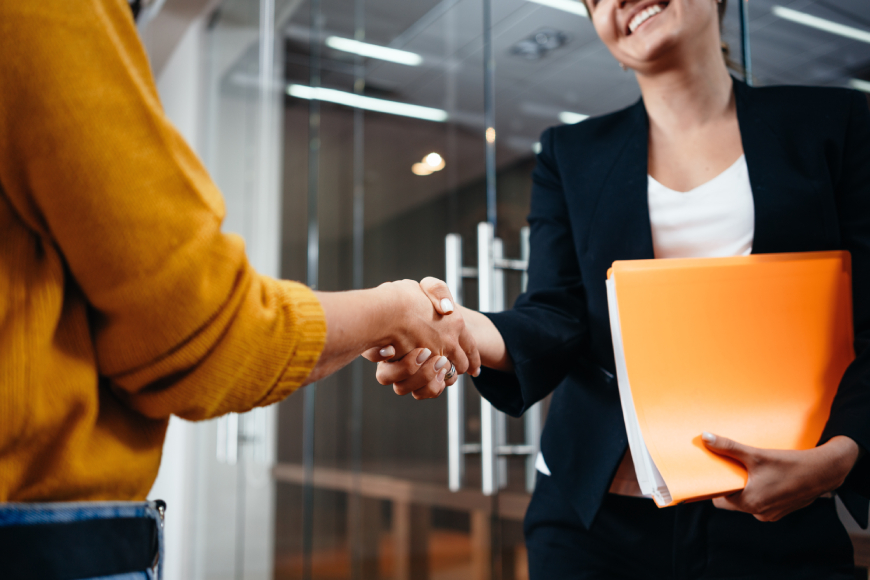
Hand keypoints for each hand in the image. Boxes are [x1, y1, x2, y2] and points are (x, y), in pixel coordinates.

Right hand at [363, 277, 480, 390]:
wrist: (384, 312)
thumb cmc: (401, 297)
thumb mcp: (426, 286)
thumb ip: (440, 292)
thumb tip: (448, 308)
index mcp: (455, 322)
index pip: (470, 346)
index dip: (473, 358)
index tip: (474, 368)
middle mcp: (449, 341)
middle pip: (461, 364)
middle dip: (459, 368)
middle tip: (456, 370)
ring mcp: (435, 355)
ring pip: (448, 375)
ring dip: (445, 376)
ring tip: (438, 374)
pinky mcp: (420, 367)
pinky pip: (432, 382)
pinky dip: (431, 383)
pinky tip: (424, 378)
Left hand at [702, 432, 859, 521]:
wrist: (824, 472)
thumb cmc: (791, 464)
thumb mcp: (756, 454)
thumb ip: (728, 447)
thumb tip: (706, 437)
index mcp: (750, 503)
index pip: (718, 500)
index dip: (714, 487)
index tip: (712, 475)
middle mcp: (759, 513)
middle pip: (731, 502)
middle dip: (729, 486)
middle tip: (730, 468)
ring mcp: (771, 514)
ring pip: (746, 502)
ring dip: (744, 488)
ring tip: (747, 471)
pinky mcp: (780, 510)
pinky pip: (760, 502)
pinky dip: (757, 491)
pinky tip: (763, 477)